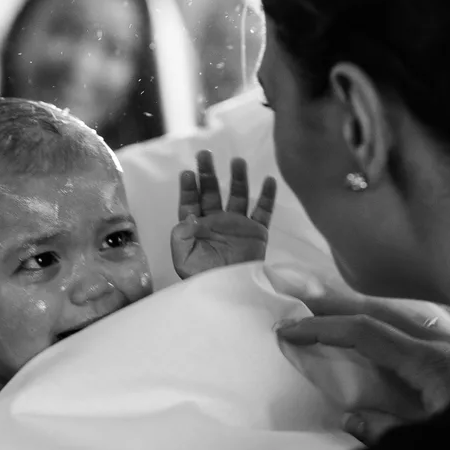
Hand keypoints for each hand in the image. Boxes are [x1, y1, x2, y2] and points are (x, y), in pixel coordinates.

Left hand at [171, 150, 276, 278]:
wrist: (231, 296)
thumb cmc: (203, 279)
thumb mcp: (183, 260)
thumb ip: (180, 237)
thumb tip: (189, 216)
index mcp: (196, 228)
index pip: (191, 202)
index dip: (189, 187)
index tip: (187, 172)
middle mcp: (216, 222)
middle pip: (211, 192)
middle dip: (208, 173)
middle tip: (205, 154)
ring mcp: (237, 225)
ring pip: (238, 196)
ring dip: (237, 178)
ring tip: (237, 161)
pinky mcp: (257, 232)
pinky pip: (263, 211)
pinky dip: (267, 196)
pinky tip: (268, 180)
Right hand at [268, 265, 449, 443]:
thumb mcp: (436, 448)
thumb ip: (388, 433)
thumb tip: (349, 415)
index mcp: (433, 365)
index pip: (366, 333)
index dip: (324, 329)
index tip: (289, 331)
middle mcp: (449, 346)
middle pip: (382, 310)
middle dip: (337, 300)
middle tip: (297, 290)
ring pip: (408, 314)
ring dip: (367, 306)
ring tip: (335, 300)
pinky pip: (430, 327)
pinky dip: (399, 319)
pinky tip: (394, 324)